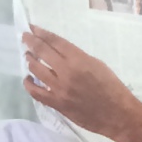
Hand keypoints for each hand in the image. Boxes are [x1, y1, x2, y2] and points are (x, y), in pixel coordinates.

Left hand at [21, 26, 136, 138]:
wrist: (117, 114)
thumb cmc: (111, 87)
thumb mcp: (97, 64)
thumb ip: (78, 58)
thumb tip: (61, 55)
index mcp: (78, 59)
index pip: (55, 41)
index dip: (41, 33)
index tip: (32, 28)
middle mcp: (67, 72)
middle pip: (43, 52)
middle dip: (31, 42)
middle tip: (24, 37)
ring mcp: (60, 89)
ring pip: (37, 70)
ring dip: (30, 61)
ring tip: (27, 56)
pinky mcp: (58, 104)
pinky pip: (37, 93)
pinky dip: (29, 85)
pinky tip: (27, 80)